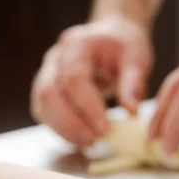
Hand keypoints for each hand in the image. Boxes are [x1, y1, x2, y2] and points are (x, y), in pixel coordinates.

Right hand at [30, 16, 152, 146]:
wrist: (112, 34)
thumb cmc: (124, 46)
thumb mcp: (136, 59)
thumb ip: (133, 84)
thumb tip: (131, 112)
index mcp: (77, 44)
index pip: (74, 77)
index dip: (87, 106)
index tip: (105, 129)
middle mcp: (56, 57)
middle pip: (49, 91)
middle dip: (70, 122)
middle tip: (94, 141)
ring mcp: (47, 72)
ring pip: (42, 104)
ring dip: (62, 128)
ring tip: (88, 144)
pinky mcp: (47, 89)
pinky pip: (44, 111)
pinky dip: (59, 128)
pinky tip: (78, 140)